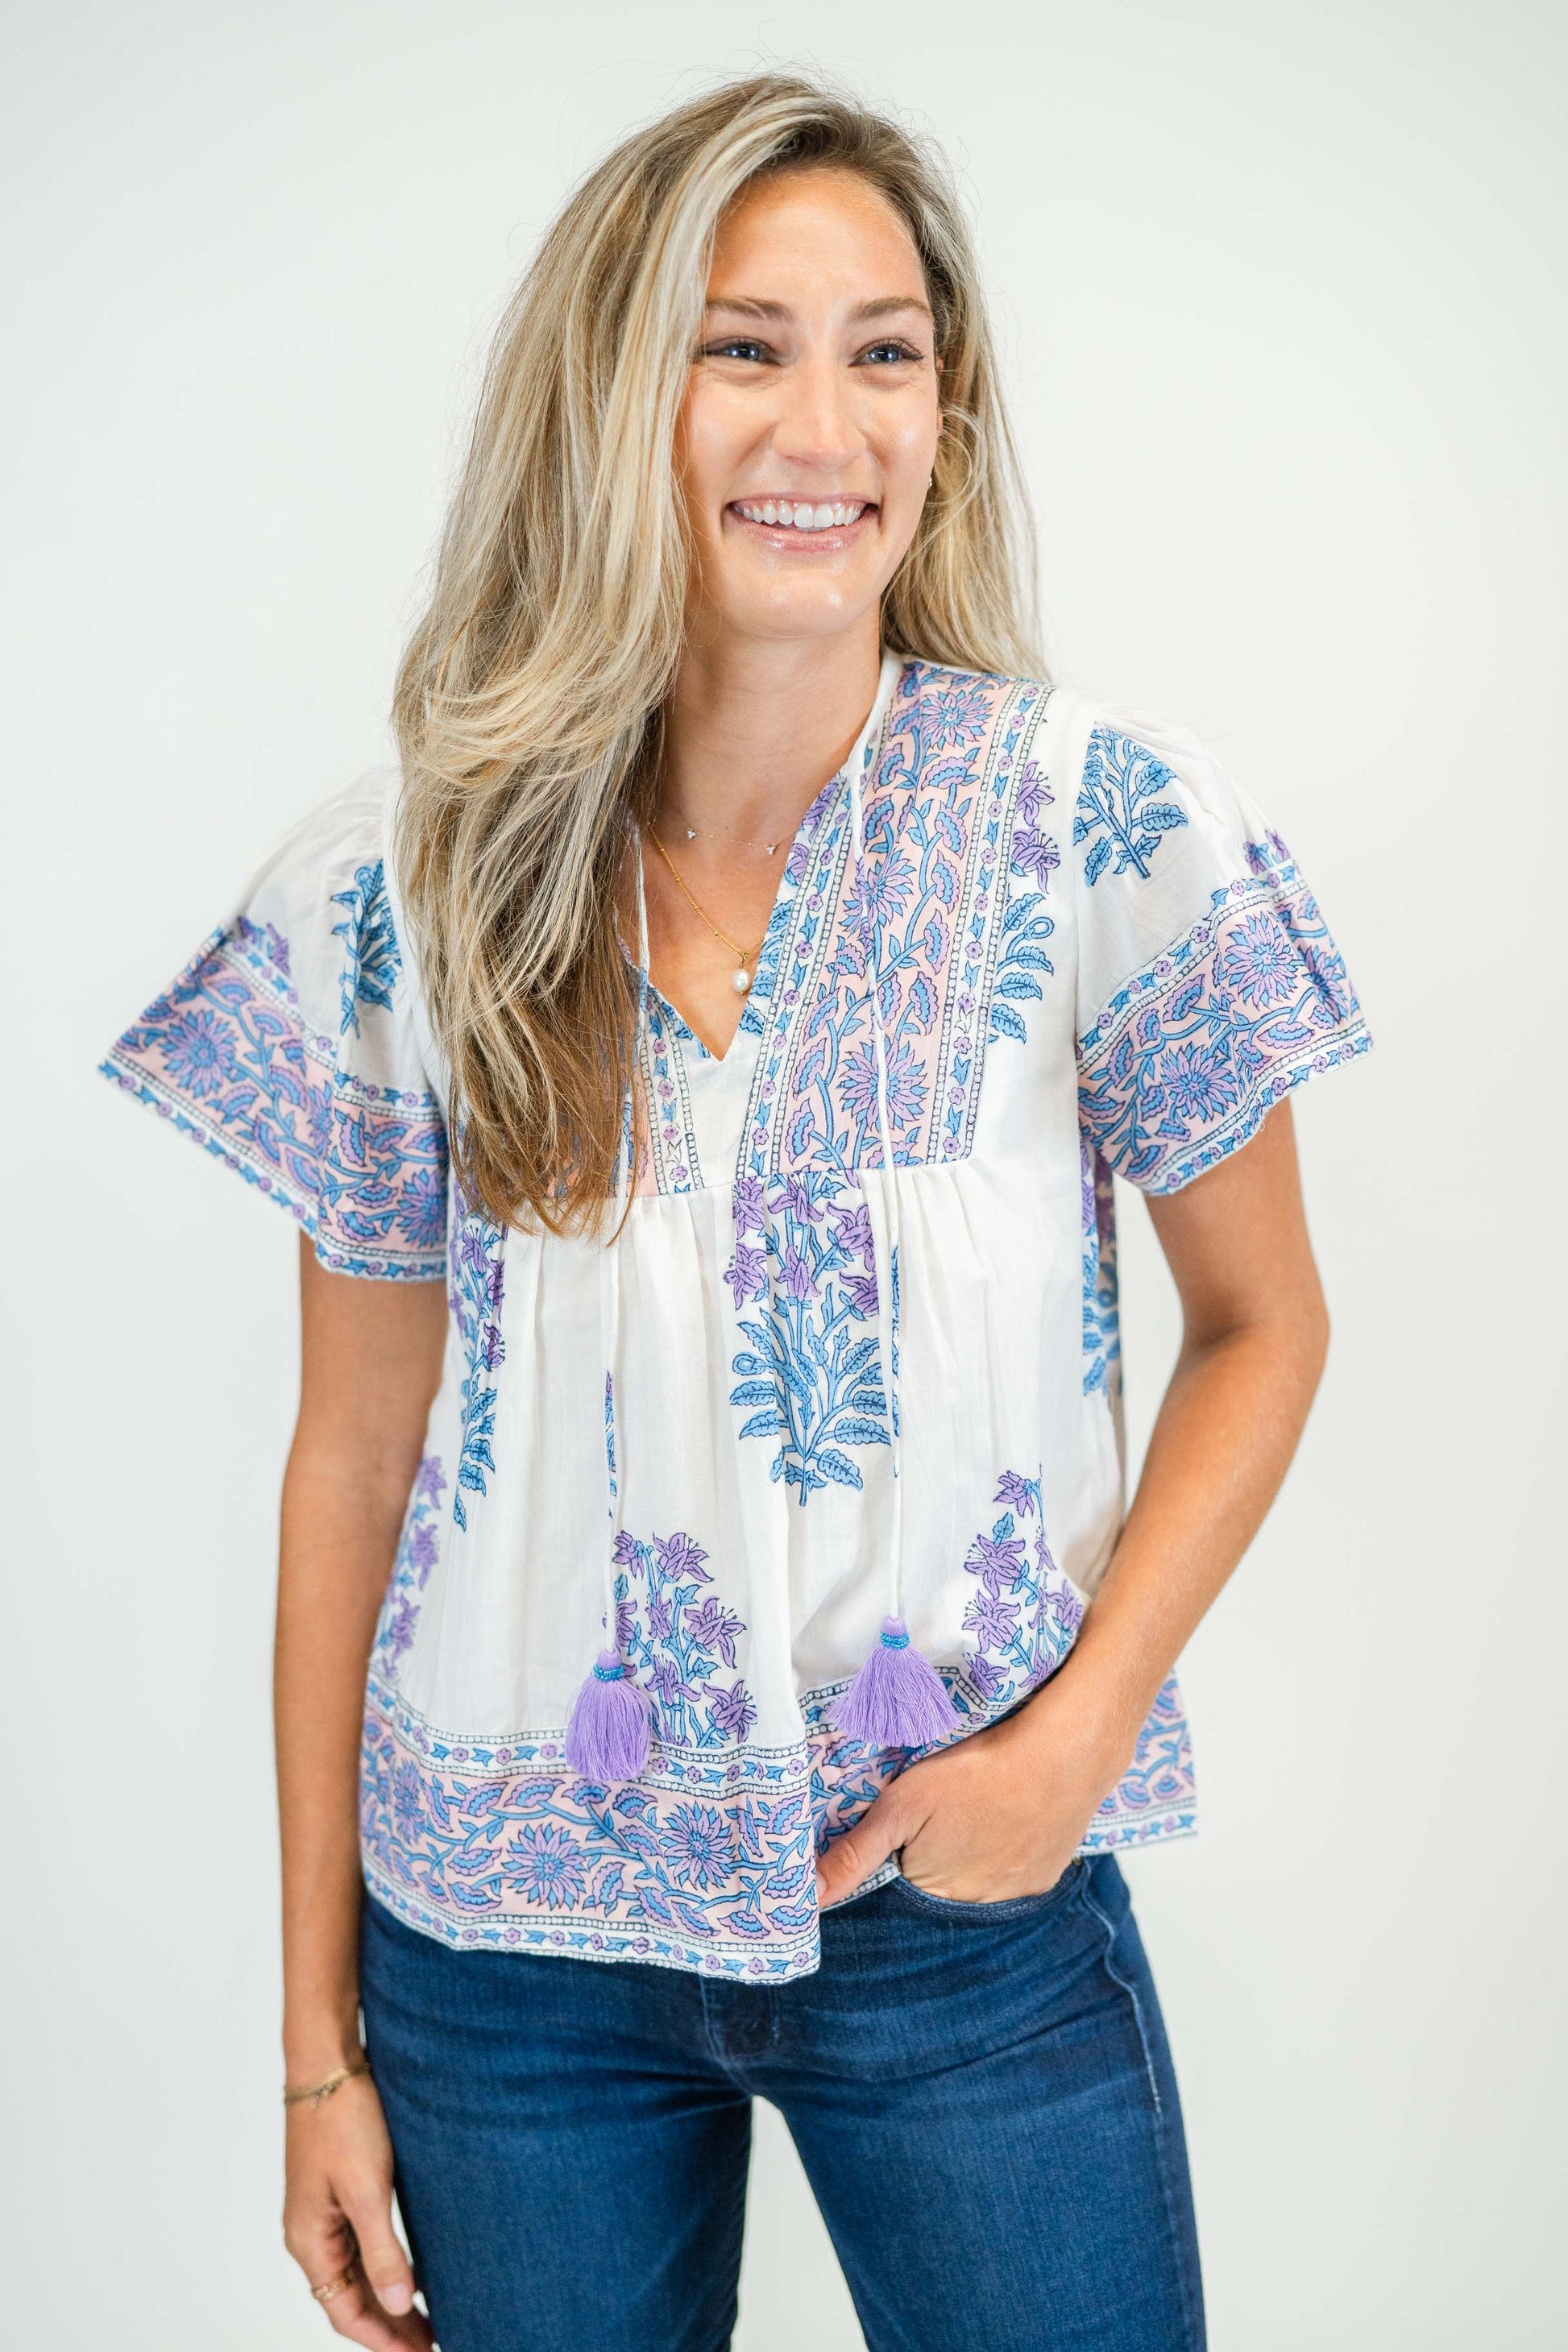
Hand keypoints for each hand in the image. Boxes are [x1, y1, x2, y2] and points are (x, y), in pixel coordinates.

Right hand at [283, 2071, 432, 2347]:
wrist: (329, 2063)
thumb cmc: (342, 2120)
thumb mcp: (368, 2190)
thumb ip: (382, 2250)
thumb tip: (396, 2303)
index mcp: (310, 2241)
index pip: (346, 2312)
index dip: (384, 2339)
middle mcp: (311, 2233)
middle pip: (349, 2298)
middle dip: (388, 2326)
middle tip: (430, 2343)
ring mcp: (323, 2212)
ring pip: (355, 2273)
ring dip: (387, 2298)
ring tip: (424, 2318)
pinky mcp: (338, 2189)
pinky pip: (359, 2245)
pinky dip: (383, 2266)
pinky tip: (409, 2270)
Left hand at [815, 1677, 1131, 1908]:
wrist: (1065, 1753)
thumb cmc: (977, 1772)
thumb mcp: (903, 1804)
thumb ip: (856, 1852)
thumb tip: (810, 1898)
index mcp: (935, 1893)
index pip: (901, 1886)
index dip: (898, 1855)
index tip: (906, 1825)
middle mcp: (978, 1908)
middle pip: (939, 1887)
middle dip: (933, 1857)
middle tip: (943, 1811)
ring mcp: (1018, 1894)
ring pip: (978, 1880)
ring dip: (971, 1856)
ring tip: (976, 1809)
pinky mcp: (1048, 1876)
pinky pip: (1014, 1874)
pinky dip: (1006, 1851)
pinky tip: (1006, 1816)